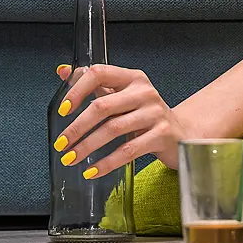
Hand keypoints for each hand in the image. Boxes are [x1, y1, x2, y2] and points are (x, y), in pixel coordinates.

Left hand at [52, 63, 186, 178]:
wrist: (181, 133)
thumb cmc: (145, 114)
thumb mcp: (122, 96)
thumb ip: (95, 84)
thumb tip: (62, 71)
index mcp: (132, 78)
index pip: (99, 73)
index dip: (77, 90)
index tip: (62, 110)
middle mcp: (145, 91)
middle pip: (102, 106)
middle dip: (77, 127)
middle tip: (60, 144)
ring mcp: (155, 113)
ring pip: (112, 130)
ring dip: (87, 147)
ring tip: (70, 158)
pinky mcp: (162, 135)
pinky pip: (128, 151)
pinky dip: (107, 163)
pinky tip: (92, 171)